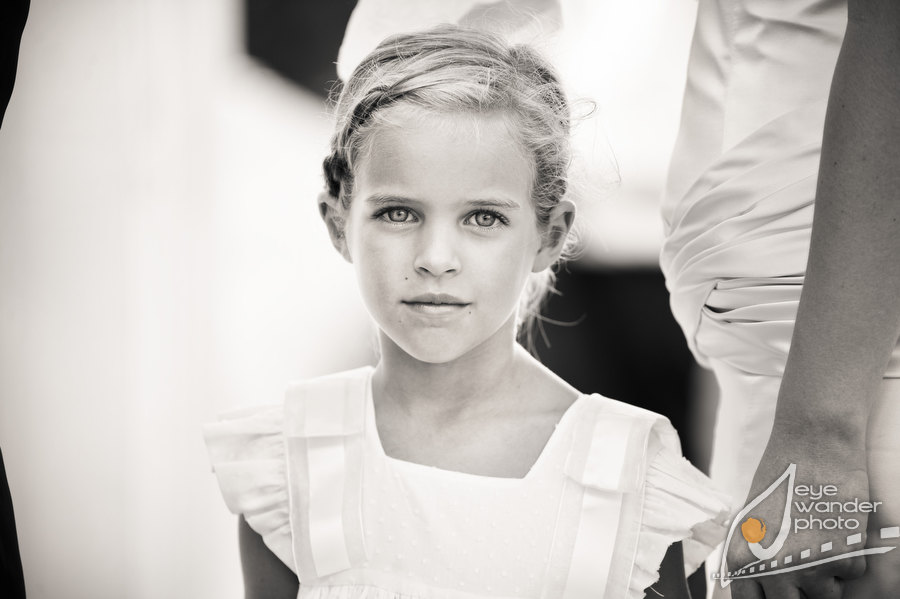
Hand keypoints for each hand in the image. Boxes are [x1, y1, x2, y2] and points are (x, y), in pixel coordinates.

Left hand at [725, 433, 868, 598]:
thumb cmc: (780, 476)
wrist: (813, 444)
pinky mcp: (842, 558)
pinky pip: (851, 576)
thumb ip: (754, 557)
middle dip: (802, 592)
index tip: (782, 593)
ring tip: (822, 541)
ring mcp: (808, 567)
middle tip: (807, 566)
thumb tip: (760, 587)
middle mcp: (772, 568)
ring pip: (827, 597)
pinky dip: (850, 558)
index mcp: (743, 558)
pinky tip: (838, 528)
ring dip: (829, 577)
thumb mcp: (752, 519)